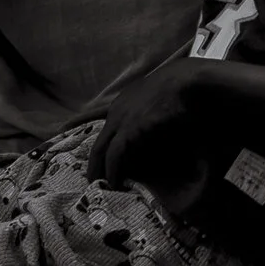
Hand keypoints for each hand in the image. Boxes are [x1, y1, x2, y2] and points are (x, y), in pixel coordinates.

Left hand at [92, 58, 216, 206]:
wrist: (186, 79)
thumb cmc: (179, 86)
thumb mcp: (160, 96)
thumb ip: (152, 110)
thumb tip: (155, 125)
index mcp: (123, 102)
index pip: (99, 117)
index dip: (88, 129)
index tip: (78, 137)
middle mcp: (117, 110)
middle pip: (98, 141)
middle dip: (93, 162)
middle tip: (91, 179)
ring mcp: (121, 119)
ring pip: (101, 150)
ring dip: (100, 169)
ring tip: (101, 186)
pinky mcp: (129, 129)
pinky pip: (114, 154)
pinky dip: (113, 169)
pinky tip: (115, 182)